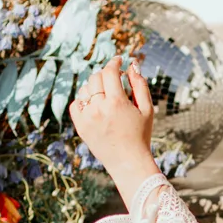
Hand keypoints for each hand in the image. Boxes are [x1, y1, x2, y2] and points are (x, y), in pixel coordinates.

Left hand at [68, 55, 156, 184]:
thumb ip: (140, 84)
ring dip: (95, 87)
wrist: (128, 162)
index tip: (118, 60)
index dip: (114, 62)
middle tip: (115, 80)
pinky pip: (76, 104)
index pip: (109, 72)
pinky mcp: (80, 126)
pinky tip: (95, 104)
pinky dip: (83, 100)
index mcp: (117, 102)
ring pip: (85, 89)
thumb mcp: (147, 109)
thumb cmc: (141, 135)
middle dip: (106, 75)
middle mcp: (99, 108)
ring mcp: (87, 118)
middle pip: (96, 78)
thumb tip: (132, 64)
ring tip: (106, 95)